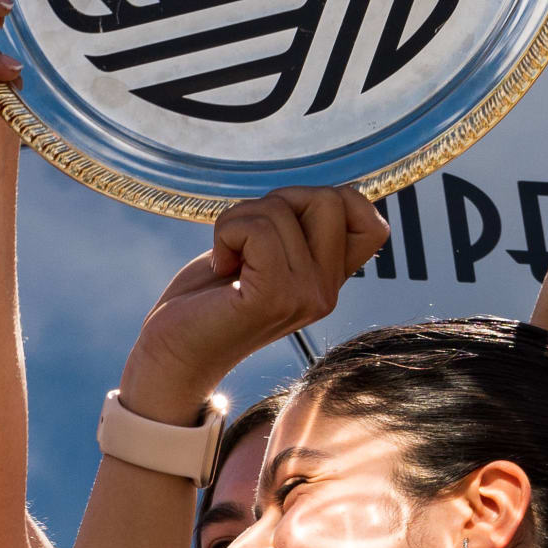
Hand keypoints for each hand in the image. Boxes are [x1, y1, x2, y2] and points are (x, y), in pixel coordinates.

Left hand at [125, 186, 391, 415]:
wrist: (174, 355)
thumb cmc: (208, 299)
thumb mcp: (262, 254)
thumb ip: (294, 229)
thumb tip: (310, 192)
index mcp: (330, 281)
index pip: (373, 223)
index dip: (331, 200)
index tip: (283, 224)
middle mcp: (327, 291)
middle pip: (331, 199)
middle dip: (278, 200)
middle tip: (247, 239)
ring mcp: (304, 296)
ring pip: (281, 210)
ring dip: (238, 219)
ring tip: (227, 257)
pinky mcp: (273, 298)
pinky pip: (256, 230)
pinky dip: (226, 232)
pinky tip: (220, 265)